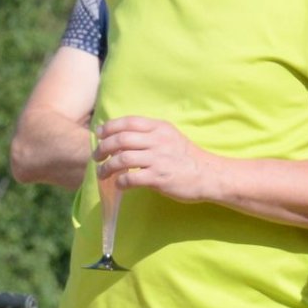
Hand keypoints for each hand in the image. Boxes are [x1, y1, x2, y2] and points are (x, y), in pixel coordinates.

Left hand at [96, 117, 216, 202]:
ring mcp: (159, 159)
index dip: (109, 128)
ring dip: (107, 167)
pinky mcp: (159, 178)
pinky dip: (120, 182)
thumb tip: (119, 135)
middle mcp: (158, 141)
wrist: (210, 175)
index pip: (127, 122)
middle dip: (102, 148)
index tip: (100, 135)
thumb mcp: (171, 137)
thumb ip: (148, 134)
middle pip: (120, 140)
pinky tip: (120, 185)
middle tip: (97, 157)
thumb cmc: (187, 157)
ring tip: (103, 173)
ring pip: (122, 159)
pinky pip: (130, 178)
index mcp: (160, 128)